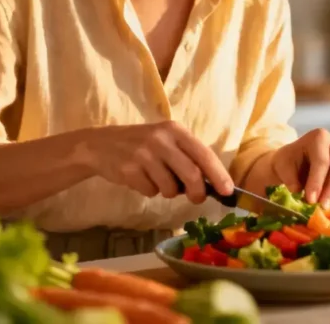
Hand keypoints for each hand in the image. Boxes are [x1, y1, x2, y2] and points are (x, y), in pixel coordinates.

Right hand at [82, 122, 233, 203]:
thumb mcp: (166, 141)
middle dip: (198, 192)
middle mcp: (161, 139)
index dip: (219, 175)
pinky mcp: (129, 170)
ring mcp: (144, 154)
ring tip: (157, 179)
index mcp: (175, 130)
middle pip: (192, 174)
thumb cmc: (142, 145)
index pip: (204, 154)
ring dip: (168, 191)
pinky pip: (150, 191)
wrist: (101, 145)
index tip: (228, 192)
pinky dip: (149, 190)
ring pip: (170, 188)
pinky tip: (140, 178)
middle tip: (197, 199)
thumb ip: (188, 157)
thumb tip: (213, 184)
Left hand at [267, 128, 329, 208]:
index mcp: (319, 136)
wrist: (297, 160)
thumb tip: (297, 190)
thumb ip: (289, 177)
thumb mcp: (283, 166)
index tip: (310, 200)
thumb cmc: (290, 162)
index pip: (322, 161)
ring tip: (326, 208)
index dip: (317, 182)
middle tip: (322, 207)